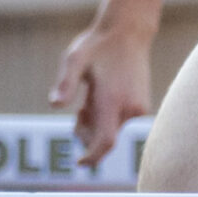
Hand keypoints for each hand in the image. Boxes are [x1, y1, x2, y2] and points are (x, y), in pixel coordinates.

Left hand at [52, 18, 155, 171]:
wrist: (128, 32)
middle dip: (87, 132)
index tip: (79, 163)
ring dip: (97, 123)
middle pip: (104, 138)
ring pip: (112, 131)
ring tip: (92, 97)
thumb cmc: (98, 46)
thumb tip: (55, 105)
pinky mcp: (143, 107)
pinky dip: (108, 118)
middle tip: (80, 108)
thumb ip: (65, 84)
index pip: (105, 142)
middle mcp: (130, 108)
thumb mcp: (74, 59)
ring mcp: (139, 108)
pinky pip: (120, 123)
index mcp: (112, 100)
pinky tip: (104, 96)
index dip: (92, 157)